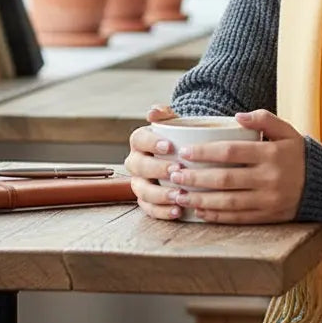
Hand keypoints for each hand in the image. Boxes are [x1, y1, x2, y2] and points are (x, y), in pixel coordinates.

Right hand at [124, 103, 182, 220]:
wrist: (185, 152)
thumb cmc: (180, 136)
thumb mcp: (176, 121)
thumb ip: (166, 114)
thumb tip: (154, 111)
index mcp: (140, 141)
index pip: (139, 139)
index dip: (152, 143)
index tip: (169, 146)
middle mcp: (136, 162)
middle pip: (139, 167)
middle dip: (157, 169)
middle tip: (177, 170)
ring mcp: (139, 182)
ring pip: (142, 191)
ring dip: (160, 194)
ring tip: (179, 195)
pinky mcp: (146, 200)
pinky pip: (149, 209)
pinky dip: (162, 211)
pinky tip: (178, 211)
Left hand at [164, 110, 305, 224]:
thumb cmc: (300, 154)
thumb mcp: (287, 131)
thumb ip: (264, 119)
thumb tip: (237, 116)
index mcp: (271, 154)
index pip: (232, 152)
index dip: (205, 152)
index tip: (184, 152)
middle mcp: (269, 178)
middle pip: (225, 179)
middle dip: (195, 177)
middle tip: (173, 175)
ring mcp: (267, 200)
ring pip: (227, 201)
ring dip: (199, 200)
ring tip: (178, 195)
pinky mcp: (267, 217)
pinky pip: (237, 218)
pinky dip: (215, 215)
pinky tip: (199, 211)